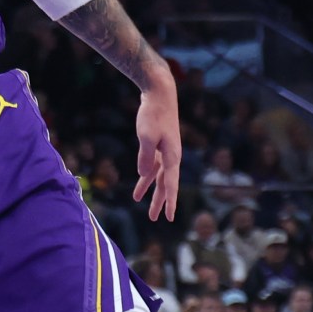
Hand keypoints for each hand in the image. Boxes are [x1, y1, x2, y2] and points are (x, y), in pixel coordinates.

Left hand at [132, 72, 181, 221]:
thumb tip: (144, 174)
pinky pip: (153, 165)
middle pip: (166, 184)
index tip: (170, 218)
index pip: (171, 184)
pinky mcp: (158, 145)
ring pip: (159, 176)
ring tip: (142, 205)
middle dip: (160, 201)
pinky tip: (140, 183)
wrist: (160, 93)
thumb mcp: (146, 136)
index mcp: (172, 156)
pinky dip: (146, 175)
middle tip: (155, 218)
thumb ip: (145, 157)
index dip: (170, 202)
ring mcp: (165, 151)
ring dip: (151, 190)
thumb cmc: (154, 114)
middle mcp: (171, 156)